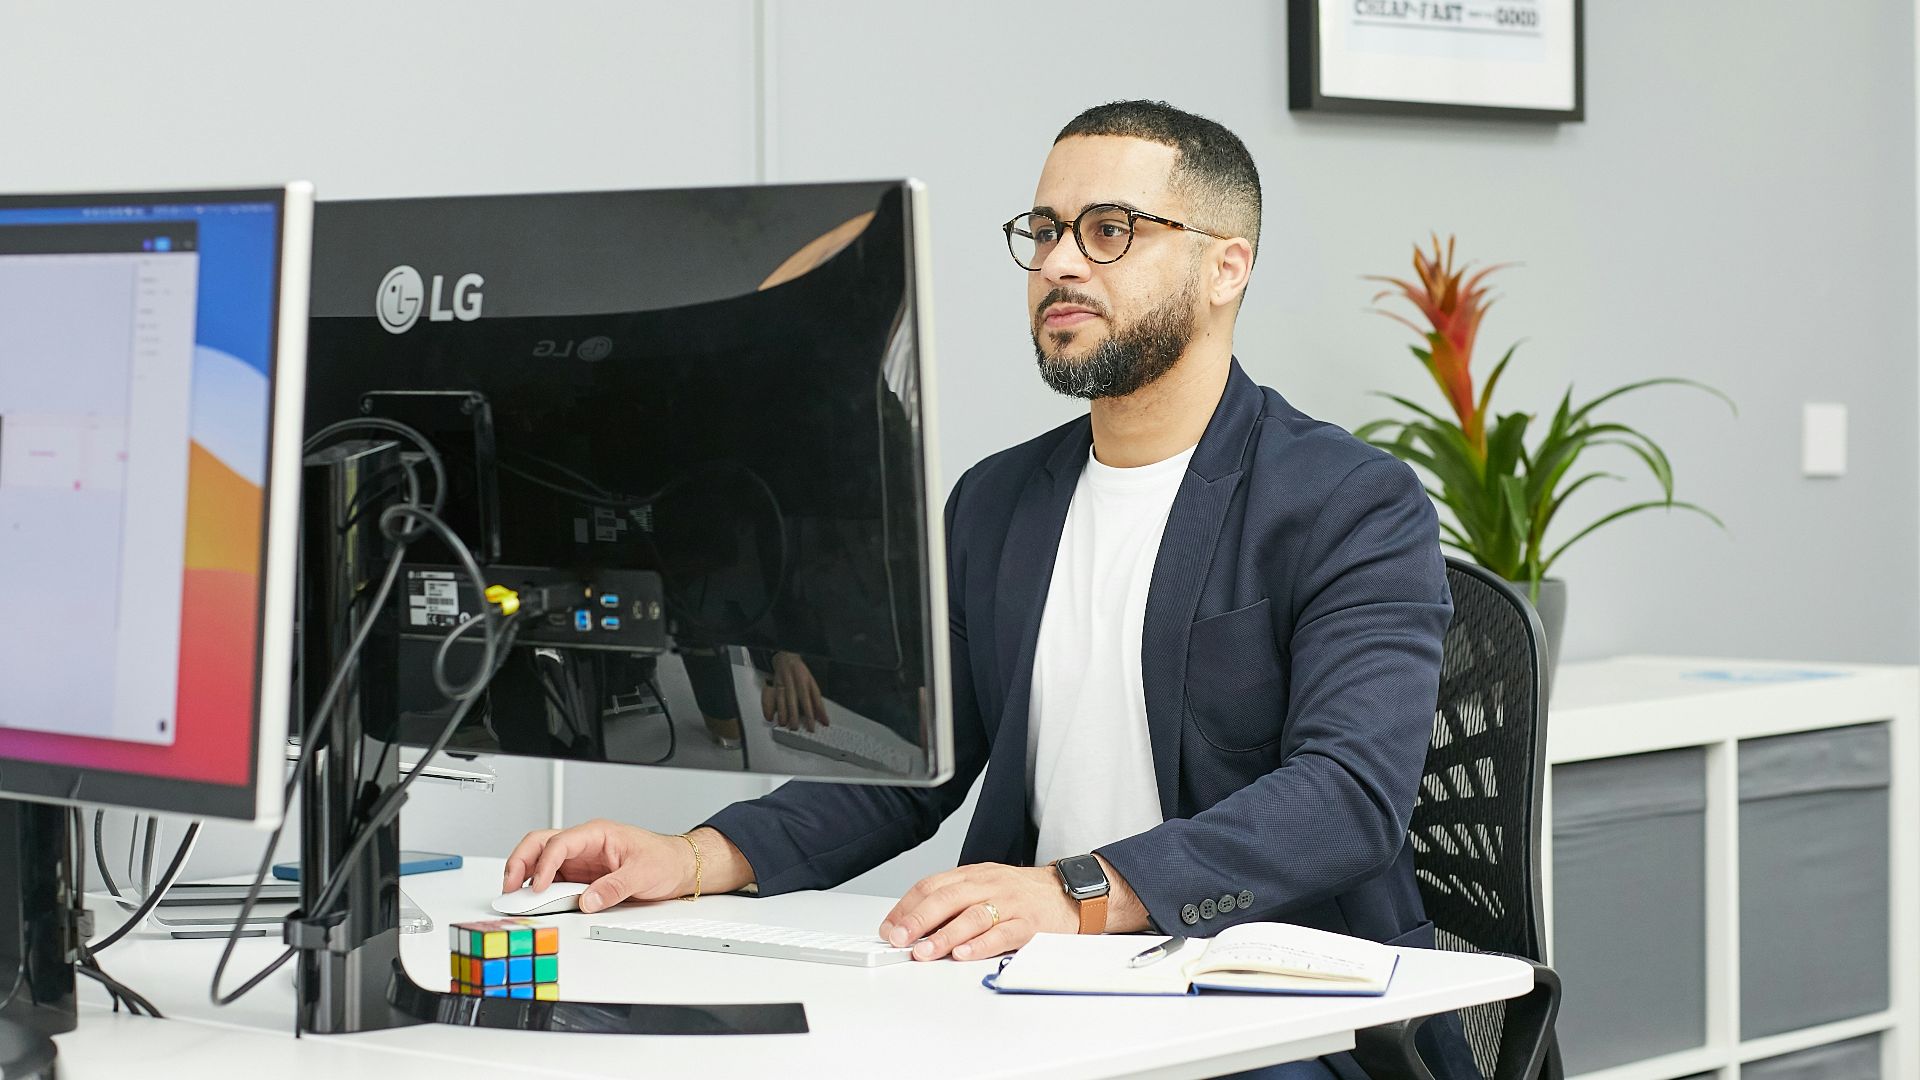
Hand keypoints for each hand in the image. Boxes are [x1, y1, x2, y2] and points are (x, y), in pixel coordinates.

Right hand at [501, 819, 694, 914]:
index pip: (560, 843)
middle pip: (540, 844)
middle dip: (520, 863)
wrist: (677, 866)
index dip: (544, 865)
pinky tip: (533, 901)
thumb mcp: (642, 874)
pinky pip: (553, 878)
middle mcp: (584, 844)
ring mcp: (580, 859)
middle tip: (510, 888)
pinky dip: (539, 888)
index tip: (538, 887)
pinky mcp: (581, 875)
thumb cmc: (663, 860)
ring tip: (515, 897)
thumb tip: (587, 900)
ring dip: (525, 875)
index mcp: (597, 833)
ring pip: (541, 859)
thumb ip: (614, 887)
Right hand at [761, 651, 825, 730]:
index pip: (810, 700)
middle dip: (794, 715)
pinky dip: (769, 708)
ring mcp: (784, 684)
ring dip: (782, 712)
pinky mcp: (775, 686)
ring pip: (782, 699)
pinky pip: (771, 698)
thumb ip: (819, 704)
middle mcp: (795, 683)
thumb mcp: (813, 686)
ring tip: (783, 724)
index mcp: (807, 683)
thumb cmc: (801, 675)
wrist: (787, 659)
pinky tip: (770, 717)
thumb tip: (825, 720)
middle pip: (795, 700)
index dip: (811, 714)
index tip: (811, 726)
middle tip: (795, 727)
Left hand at [877, 863, 1078, 961]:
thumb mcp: (984, 886)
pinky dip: (981, 945)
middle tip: (899, 939)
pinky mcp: (1029, 924)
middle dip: (918, 920)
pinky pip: (1003, 933)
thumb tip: (913, 927)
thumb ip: (953, 903)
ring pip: (973, 916)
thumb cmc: (1021, 893)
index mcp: (972, 875)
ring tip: (925, 951)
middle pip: (947, 898)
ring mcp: (1010, 903)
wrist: (1067, 891)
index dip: (906, 907)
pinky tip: (964, 954)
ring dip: (945, 935)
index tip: (889, 927)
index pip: (931, 885)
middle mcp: (988, 885)